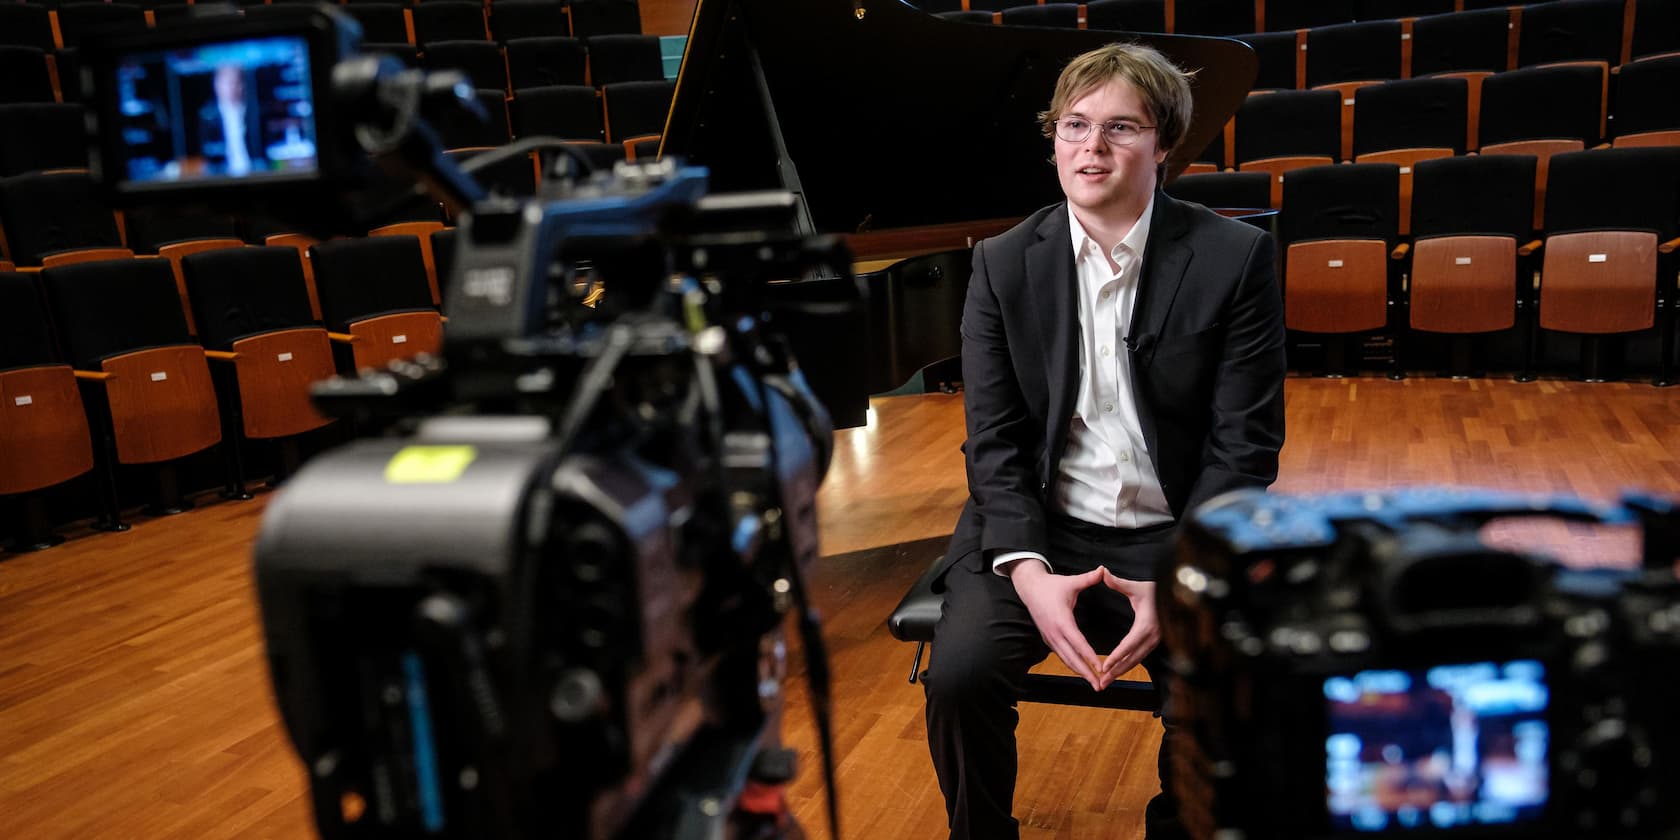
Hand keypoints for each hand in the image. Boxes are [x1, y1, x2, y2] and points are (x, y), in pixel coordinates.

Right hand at [1007, 561, 1107, 690]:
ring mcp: (1050, 638)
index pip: (1078, 642)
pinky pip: (1061, 656)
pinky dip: (1072, 665)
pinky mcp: (1048, 639)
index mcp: (1062, 621)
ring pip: (1066, 659)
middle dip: (1086, 673)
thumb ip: (1088, 579)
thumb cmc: (1052, 586)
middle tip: (1100, 686)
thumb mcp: (1071, 582)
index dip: (1090, 656)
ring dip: (1080, 672)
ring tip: (1094, 683)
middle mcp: (1055, 633)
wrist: (1030, 588)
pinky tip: (1082, 672)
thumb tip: (1103, 570)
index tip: (1101, 667)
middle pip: (1072, 658)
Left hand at [1097, 569, 1158, 685]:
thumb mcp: (1137, 587)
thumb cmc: (1156, 591)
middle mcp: (1152, 637)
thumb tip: (1103, 572)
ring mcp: (1154, 642)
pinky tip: (1116, 672)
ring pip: (1135, 661)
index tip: (1104, 666)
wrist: (1177, 596)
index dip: (1116, 657)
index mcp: (1146, 625)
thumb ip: (1119, 583)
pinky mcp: (1154, 643)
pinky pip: (1139, 658)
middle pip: (1132, 659)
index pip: (1129, 645)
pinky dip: (1127, 666)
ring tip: (1105, 682)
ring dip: (1120, 672)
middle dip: (1115, 672)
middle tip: (1101, 683)